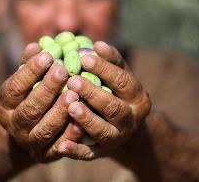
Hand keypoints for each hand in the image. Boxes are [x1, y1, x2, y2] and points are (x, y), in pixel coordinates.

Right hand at [0, 43, 82, 162]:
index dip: (30, 71)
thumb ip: (30, 66)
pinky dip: (69, 135)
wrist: (28, 132)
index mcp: (5, 105)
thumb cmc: (31, 97)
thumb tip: (37, 45)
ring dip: (58, 112)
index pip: (14, 87)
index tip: (49, 56)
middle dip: (47, 89)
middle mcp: (14, 124)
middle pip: (29, 109)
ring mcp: (29, 142)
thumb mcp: (25, 82)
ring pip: (43, 130)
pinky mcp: (44, 155)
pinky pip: (57, 148)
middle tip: (64, 71)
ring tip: (73, 94)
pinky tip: (81, 121)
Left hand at [57, 42, 150, 159]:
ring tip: (70, 105)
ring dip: (86, 119)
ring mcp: (117, 138)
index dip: (104, 69)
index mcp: (137, 97)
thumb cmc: (114, 91)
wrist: (120, 124)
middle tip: (73, 80)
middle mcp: (131, 119)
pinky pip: (89, 154)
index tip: (84, 57)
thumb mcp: (117, 74)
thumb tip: (95, 44)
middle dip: (93, 94)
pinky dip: (75, 151)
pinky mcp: (102, 152)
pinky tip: (61, 145)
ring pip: (103, 131)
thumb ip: (109, 60)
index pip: (123, 81)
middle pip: (114, 108)